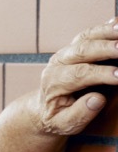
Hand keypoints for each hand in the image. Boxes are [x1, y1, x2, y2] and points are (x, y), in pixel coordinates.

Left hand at [33, 19, 117, 135]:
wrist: (44, 107)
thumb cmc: (57, 117)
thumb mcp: (63, 124)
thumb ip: (79, 114)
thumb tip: (97, 99)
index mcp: (53, 82)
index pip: (78, 74)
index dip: (101, 74)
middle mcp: (57, 63)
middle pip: (82, 51)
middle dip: (105, 49)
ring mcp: (66, 52)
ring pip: (86, 37)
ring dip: (107, 32)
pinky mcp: (76, 46)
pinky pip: (90, 33)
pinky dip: (105, 27)